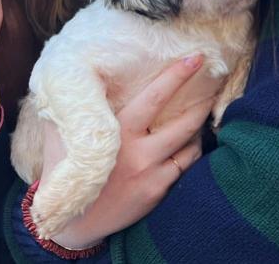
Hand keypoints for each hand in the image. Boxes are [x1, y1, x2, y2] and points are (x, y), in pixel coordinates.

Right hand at [44, 55, 211, 249]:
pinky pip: (186, 165)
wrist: (73, 221)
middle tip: (215, 83)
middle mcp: (138, 152)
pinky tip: (190, 141)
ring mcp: (151, 173)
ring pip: (190, 144)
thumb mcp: (63, 134)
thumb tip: (76, 76)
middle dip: (203, 101)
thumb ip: (74, 108)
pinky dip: (191, 150)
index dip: (177, 76)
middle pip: (184, 122)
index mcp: (118, 132)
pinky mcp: (158, 191)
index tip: (196, 58)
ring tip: (203, 111)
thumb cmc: (65, 169)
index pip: (155, 97)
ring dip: (199, 127)